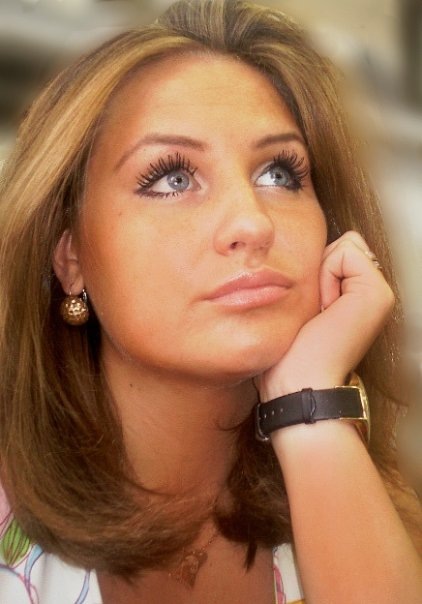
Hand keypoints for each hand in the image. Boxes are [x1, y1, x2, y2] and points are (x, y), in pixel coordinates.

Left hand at [256, 231, 393, 400]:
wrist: (300, 381)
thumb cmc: (293, 352)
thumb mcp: (304, 304)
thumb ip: (318, 277)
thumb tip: (311, 251)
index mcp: (359, 296)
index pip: (339, 248)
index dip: (317, 269)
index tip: (312, 308)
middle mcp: (375, 293)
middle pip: (343, 243)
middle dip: (320, 268)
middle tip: (316, 309)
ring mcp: (380, 293)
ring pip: (345, 245)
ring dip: (321, 274)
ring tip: (320, 310)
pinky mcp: (377, 292)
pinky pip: (345, 253)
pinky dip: (326, 275)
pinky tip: (326, 307)